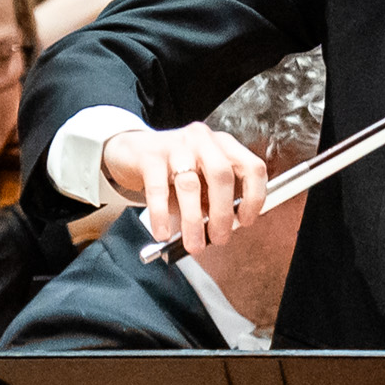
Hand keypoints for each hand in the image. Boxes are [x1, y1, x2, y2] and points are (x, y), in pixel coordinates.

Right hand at [104, 121, 270, 249]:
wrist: (130, 151)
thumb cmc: (173, 171)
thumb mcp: (202, 182)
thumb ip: (216, 200)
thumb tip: (226, 229)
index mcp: (224, 145)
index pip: (252, 168)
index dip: (255, 197)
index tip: (245, 222)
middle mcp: (203, 140)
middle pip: (222, 176)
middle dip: (223, 213)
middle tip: (219, 238)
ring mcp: (176, 145)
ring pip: (190, 185)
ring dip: (194, 220)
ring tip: (193, 244)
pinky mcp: (149, 155)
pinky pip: (157, 189)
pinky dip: (161, 215)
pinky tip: (163, 233)